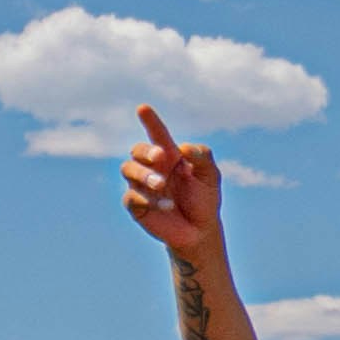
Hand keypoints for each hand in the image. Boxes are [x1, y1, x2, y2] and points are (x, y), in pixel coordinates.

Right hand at [119, 103, 226, 260]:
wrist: (200, 231)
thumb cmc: (205, 199)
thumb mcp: (211, 177)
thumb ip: (203, 158)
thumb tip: (184, 148)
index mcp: (170, 156)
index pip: (157, 134)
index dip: (150, 121)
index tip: (143, 108)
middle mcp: (152, 167)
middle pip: (137, 150)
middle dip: (145, 151)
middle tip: (161, 157)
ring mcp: (141, 185)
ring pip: (128, 169)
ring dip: (144, 175)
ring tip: (162, 185)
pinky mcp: (136, 205)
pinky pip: (131, 197)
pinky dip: (146, 199)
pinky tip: (165, 206)